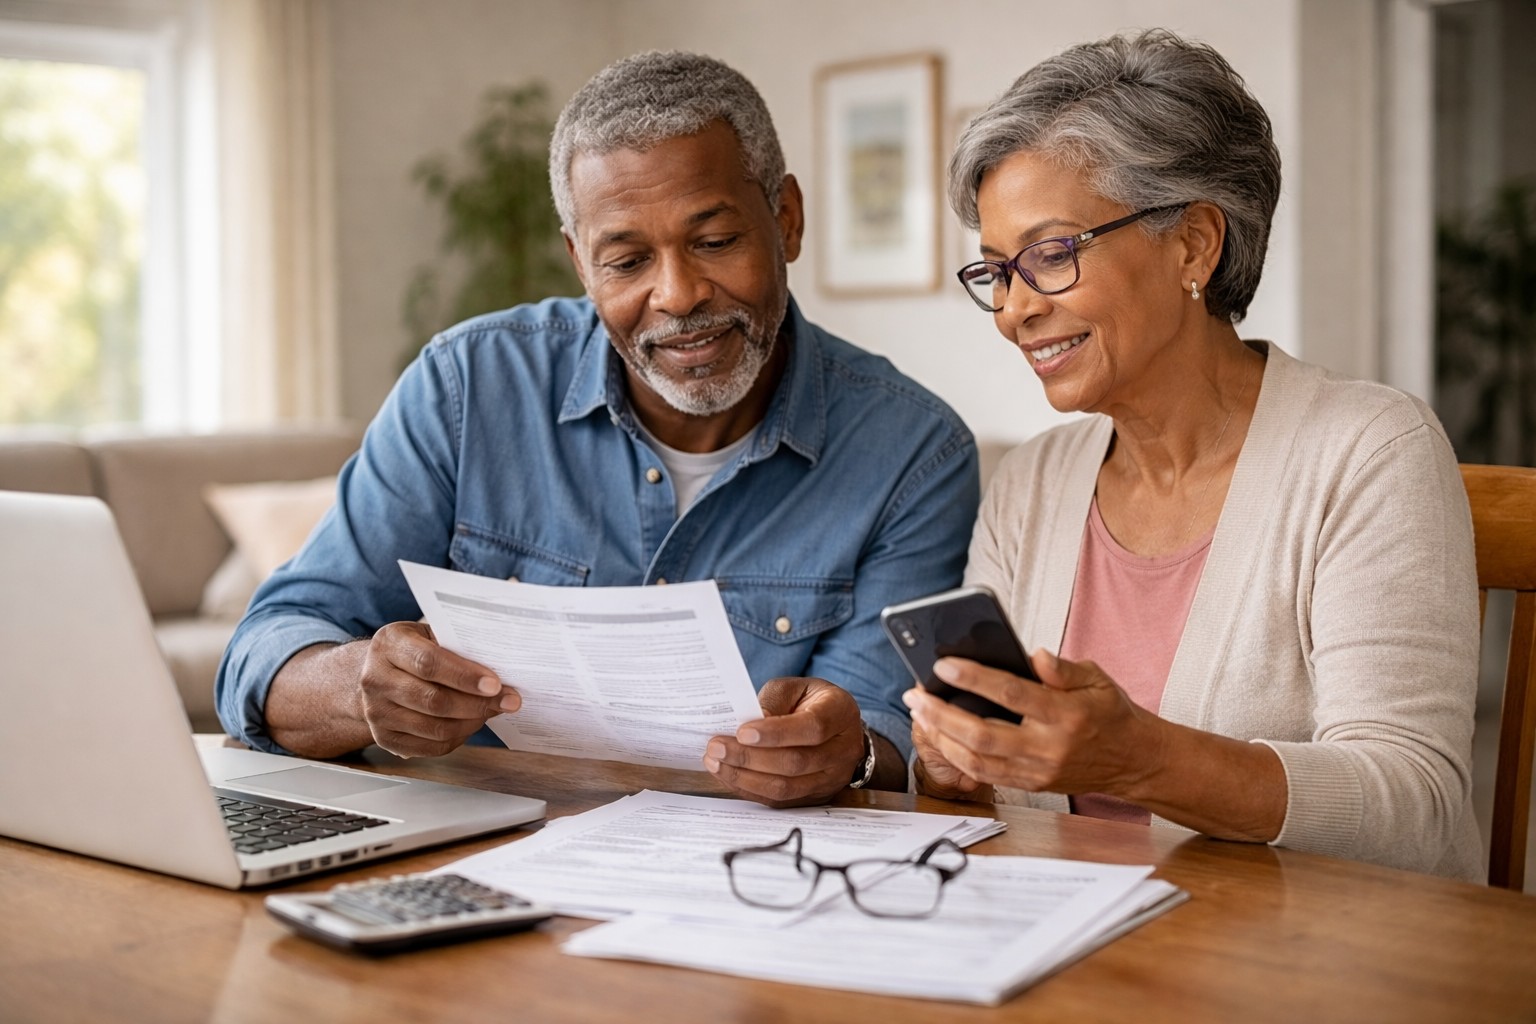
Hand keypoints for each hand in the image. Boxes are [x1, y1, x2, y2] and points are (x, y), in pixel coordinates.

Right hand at [356, 621, 520, 757]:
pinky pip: (429, 747)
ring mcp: (376, 712)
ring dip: (472, 722)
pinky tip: (472, 723)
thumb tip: (500, 664)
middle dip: (478, 704)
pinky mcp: (384, 738)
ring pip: (434, 728)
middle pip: (434, 701)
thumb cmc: (411, 650)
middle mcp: (375, 679)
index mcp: (388, 645)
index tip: (496, 684)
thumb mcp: (427, 634)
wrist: (374, 673)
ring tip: (492, 711)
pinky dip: (458, 738)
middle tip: (509, 701)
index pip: (428, 663)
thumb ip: (455, 645)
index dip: (465, 676)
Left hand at [702, 677, 864, 807]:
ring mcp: (832, 778)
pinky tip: (728, 776)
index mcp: (840, 713)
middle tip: (716, 748)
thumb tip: (748, 726)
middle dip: (750, 758)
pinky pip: (780, 801)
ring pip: (786, 788)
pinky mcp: (816, 797)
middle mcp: (843, 750)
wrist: (834, 726)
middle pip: (796, 763)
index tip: (742, 732)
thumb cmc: (809, 702)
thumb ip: (773, 702)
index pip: (812, 728)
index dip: (776, 733)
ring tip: (716, 763)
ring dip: (745, 778)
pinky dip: (750, 790)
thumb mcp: (794, 688)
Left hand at [902, 650, 1162, 796]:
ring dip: (942, 738)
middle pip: (983, 735)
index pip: (1011, 694)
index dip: (974, 679)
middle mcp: (1049, 747)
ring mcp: (1038, 772)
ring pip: (978, 761)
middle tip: (915, 695)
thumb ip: (1063, 669)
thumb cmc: (1111, 713)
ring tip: (920, 715)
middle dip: (942, 715)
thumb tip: (1034, 656)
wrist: (1135, 762)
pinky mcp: (1032, 786)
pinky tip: (939, 738)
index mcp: (1066, 714)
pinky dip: (957, 758)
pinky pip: (986, 775)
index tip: (942, 664)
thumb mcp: (1097, 679)